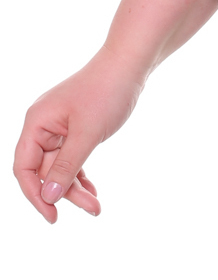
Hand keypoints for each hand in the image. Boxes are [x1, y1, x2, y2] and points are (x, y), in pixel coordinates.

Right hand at [13, 49, 146, 222]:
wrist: (130, 64)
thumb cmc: (107, 91)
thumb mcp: (88, 133)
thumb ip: (67, 166)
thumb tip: (48, 196)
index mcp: (37, 123)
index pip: (24, 167)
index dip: (35, 194)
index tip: (52, 216)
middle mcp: (43, 125)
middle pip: (44, 170)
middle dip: (65, 193)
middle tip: (92, 209)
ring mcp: (59, 126)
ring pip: (60, 166)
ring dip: (76, 187)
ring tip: (96, 206)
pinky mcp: (75, 127)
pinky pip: (71, 158)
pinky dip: (80, 174)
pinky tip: (92, 191)